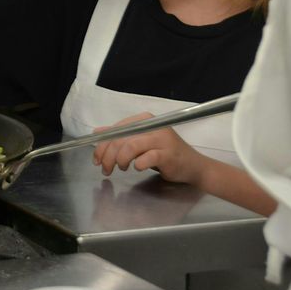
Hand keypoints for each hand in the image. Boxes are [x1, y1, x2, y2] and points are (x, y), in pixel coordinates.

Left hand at [91, 112, 208, 186]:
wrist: (194, 166)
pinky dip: (138, 165)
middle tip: (105, 169)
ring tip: (121, 168)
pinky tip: (137, 168)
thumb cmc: (164, 154)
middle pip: (121, 139)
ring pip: (130, 146)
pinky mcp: (168, 154)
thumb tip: (97, 133)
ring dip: (120, 160)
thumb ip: (120, 136)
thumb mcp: (140, 143)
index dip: (102, 145)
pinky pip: (146, 158)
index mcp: (144, 120)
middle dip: (108, 156)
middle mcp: (153, 125)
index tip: (96, 159)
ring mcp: (162, 139)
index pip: (116, 129)